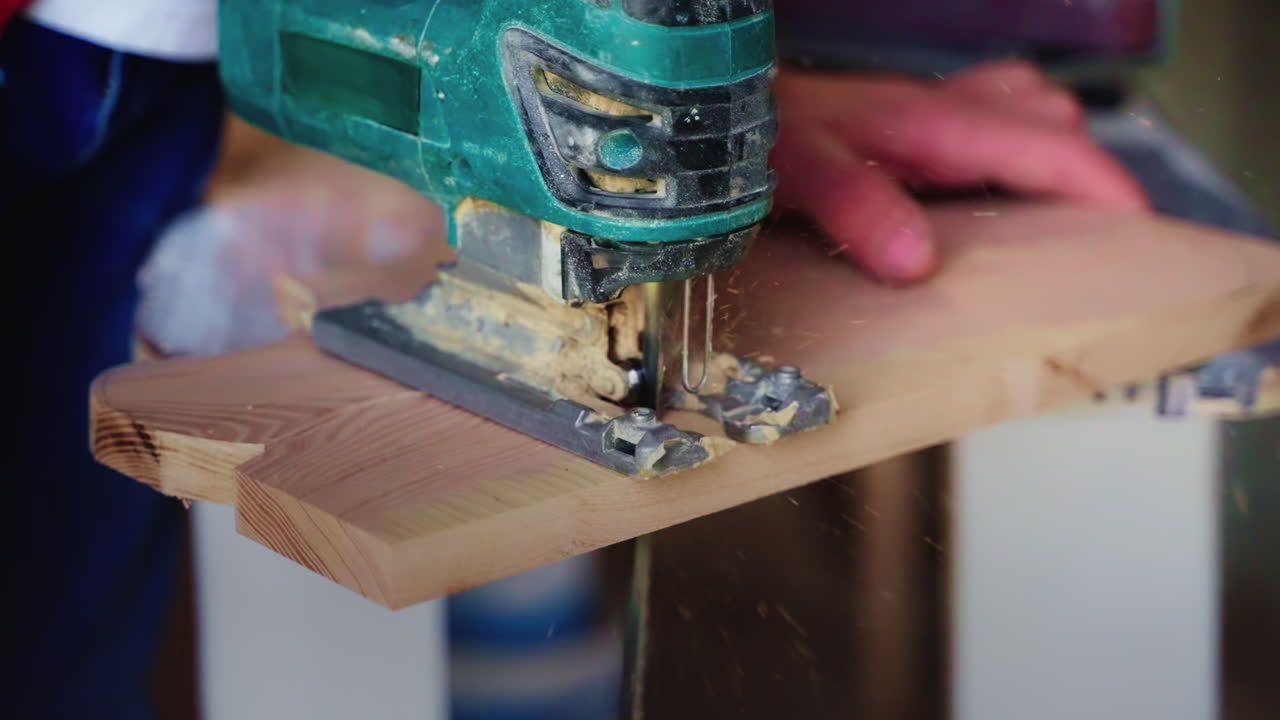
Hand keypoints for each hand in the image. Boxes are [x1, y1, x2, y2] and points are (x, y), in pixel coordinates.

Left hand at [771, 60, 1148, 281]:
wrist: (724, 106)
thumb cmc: (760, 137)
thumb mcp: (801, 175)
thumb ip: (859, 209)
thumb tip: (919, 261)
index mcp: (933, 124)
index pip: (1049, 145)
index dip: (1104, 185)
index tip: (1142, 228)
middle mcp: (944, 110)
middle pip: (1053, 123)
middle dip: (1087, 175)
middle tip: (1095, 242)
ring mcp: (932, 113)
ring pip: (1027, 116)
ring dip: (1051, 159)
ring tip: (1051, 226)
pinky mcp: (915, 126)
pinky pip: (991, 125)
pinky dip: (1013, 154)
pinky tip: (989, 200)